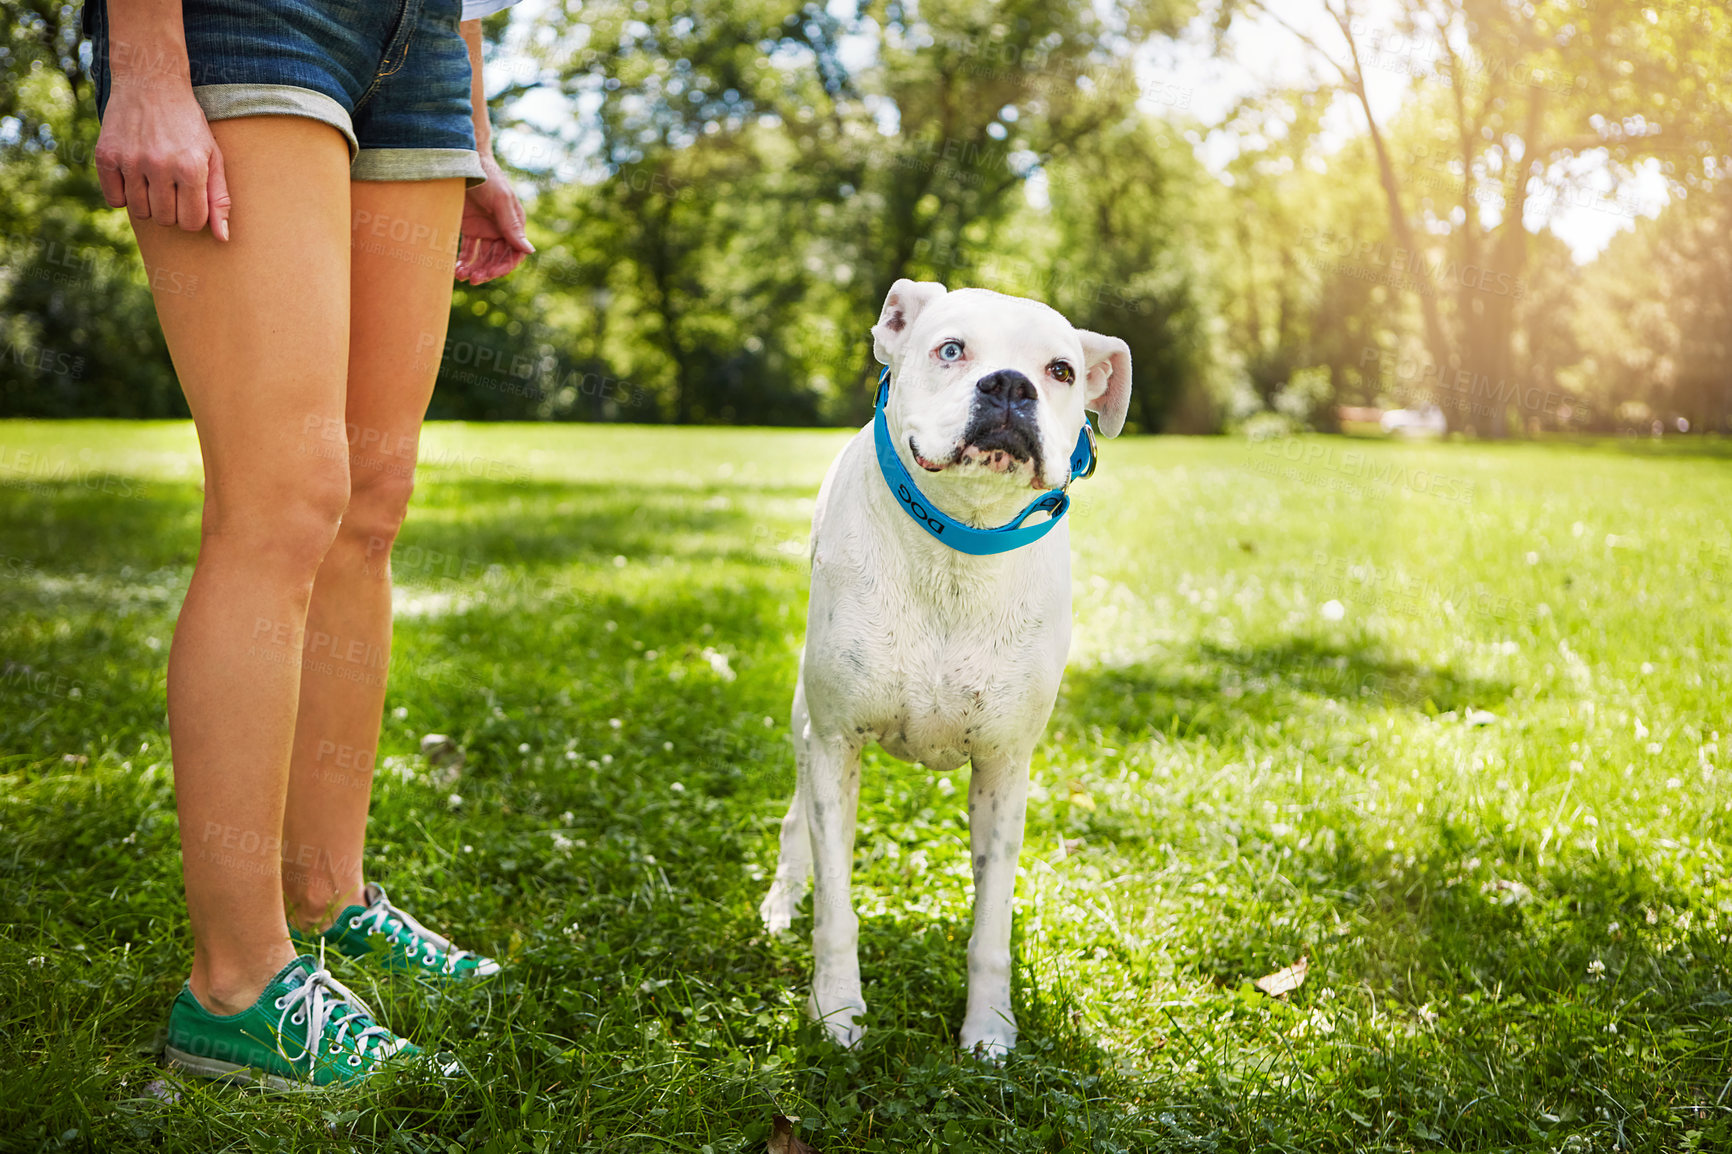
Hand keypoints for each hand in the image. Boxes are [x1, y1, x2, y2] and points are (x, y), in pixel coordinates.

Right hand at [94, 78, 230, 239]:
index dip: (193, 216)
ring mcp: (130, 160)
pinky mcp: (105, 156)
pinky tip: (133, 175)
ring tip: (154, 178)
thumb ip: (219, 198)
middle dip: (172, 210)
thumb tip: (222, 238)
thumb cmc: (187, 124)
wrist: (150, 82)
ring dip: (148, 203)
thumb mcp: (212, 156)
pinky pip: (114, 200)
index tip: (191, 200)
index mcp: (190, 167)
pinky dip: (124, 194)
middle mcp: (159, 165)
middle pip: (165, 220)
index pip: (191, 222)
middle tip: (173, 185)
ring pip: (140, 213)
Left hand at [456, 154, 531, 284]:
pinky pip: (468, 249)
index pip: (514, 254)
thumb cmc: (486, 176)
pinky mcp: (469, 227)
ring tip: (462, 276)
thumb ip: (512, 226)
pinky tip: (456, 269)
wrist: (462, 160)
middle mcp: (501, 229)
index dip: (503, 267)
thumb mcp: (500, 200)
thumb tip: (529, 251)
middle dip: (486, 270)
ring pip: (482, 257)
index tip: (490, 274)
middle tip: (473, 279)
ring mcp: (484, 229)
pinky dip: (463, 260)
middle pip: (496, 259)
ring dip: (474, 268)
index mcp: (514, 224)